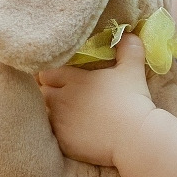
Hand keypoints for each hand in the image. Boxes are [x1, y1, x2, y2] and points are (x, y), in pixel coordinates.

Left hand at [38, 34, 155, 165]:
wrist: (135, 137)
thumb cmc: (133, 101)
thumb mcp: (132, 69)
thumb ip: (128, 48)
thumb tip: (127, 34)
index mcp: (74, 80)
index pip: (46, 73)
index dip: (51, 74)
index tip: (59, 77)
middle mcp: (61, 99)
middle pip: (42, 92)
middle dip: (48, 91)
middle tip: (60, 94)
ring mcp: (60, 122)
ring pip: (43, 113)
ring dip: (51, 111)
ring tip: (64, 113)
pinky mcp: (63, 142)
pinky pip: (51, 134)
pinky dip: (57, 131)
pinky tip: (69, 130)